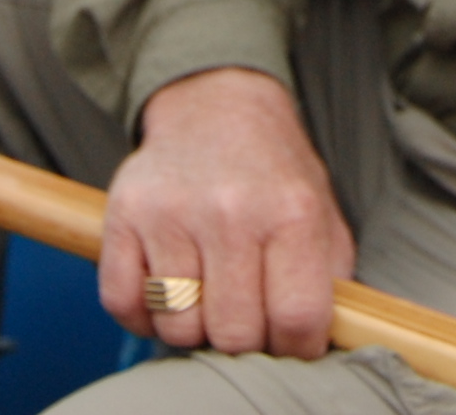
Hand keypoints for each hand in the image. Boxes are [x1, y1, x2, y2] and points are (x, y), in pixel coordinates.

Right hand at [99, 67, 355, 359]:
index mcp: (291, 213)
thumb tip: (330, 344)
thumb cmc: (272, 173)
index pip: (297, 319)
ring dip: (193, 327)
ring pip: (179, 327)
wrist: (215, 106)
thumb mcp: (322, 214)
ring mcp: (172, 214)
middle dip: (244, 341)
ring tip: (206, 297)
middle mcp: (231, 212)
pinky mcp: (125, 215)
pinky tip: (166, 291)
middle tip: (245, 315)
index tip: (289, 341)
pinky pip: (124, 305)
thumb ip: (330, 281)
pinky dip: (143, 315)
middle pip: (235, 334)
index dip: (296, 348)